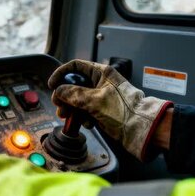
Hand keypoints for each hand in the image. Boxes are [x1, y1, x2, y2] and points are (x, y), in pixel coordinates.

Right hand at [48, 60, 172, 160]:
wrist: (142, 130)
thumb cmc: (125, 111)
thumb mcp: (94, 100)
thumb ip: (73, 94)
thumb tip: (58, 92)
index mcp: (101, 73)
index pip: (75, 66)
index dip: (61, 73)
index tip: (52, 85)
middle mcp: (101, 83)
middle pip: (74, 84)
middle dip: (64, 96)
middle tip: (59, 106)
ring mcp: (102, 97)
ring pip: (78, 99)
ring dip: (71, 109)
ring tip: (68, 117)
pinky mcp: (103, 110)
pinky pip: (86, 111)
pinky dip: (83, 117)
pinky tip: (87, 123)